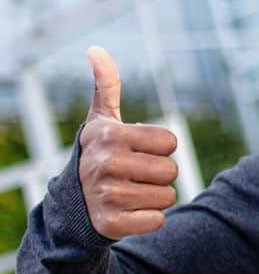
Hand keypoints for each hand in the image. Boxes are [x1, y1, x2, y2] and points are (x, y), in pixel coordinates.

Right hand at [77, 46, 178, 239]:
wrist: (73, 203)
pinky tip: (128, 212)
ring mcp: (107, 196)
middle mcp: (106, 164)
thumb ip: (106, 84)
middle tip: (134, 174)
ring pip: (168, 196)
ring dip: (155, 197)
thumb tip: (95, 49)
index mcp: (111, 136)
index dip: (160, 148)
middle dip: (159, 174)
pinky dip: (149, 219)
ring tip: (131, 192)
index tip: (137, 151)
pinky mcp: (110, 224)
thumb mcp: (102, 120)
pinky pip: (157, 221)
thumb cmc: (99, 153)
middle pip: (172, 170)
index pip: (171, 142)